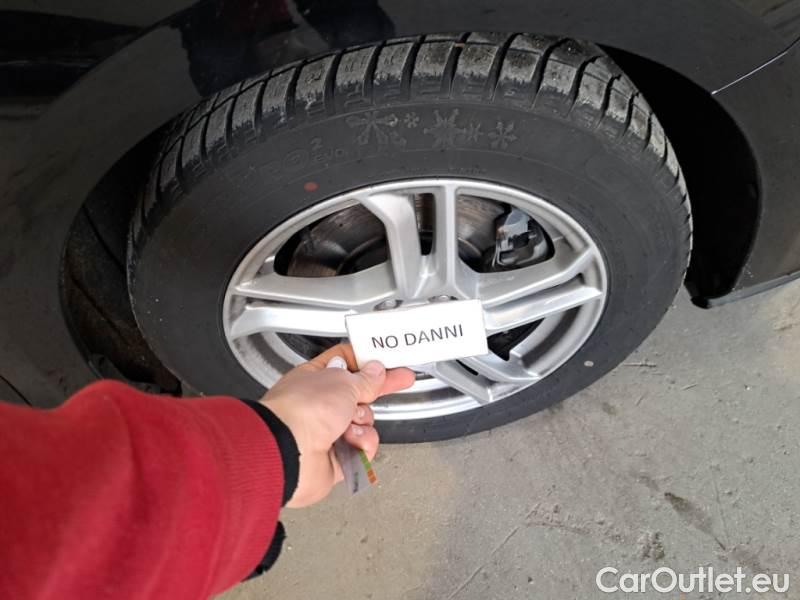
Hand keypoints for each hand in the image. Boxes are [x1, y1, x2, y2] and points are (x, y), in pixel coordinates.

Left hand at [260, 344, 414, 507]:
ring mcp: (327, 432)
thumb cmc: (301, 411)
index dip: (369, 362)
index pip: (346, 364)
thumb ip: (364, 378)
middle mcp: (319, 405)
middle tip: (400, 380)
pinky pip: (363, 447)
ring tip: (350, 422)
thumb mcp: (342, 382)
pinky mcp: (336, 458)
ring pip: (365, 422)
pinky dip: (361, 443)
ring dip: (364, 421)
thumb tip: (376, 372)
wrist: (288, 452)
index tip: (388, 360)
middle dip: (376, 390)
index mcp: (314, 379)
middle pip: (358, 394)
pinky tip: (351, 441)